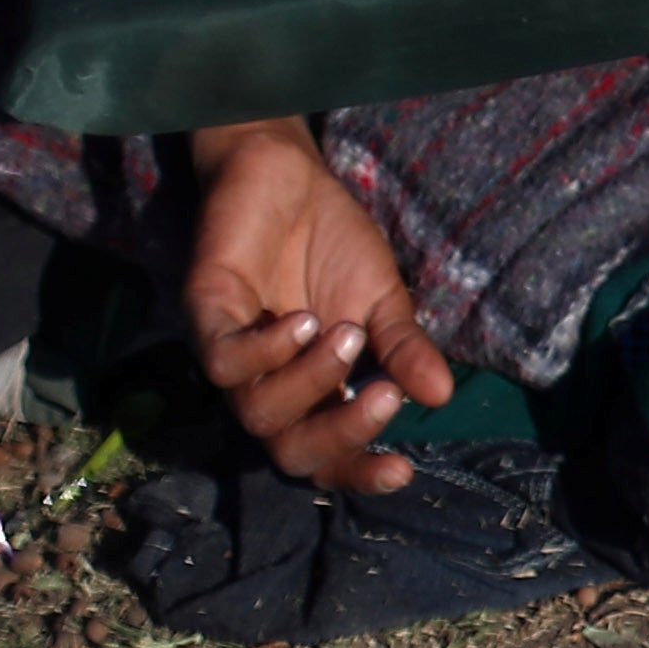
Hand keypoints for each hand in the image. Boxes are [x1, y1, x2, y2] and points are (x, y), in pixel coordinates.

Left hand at [183, 118, 448, 490]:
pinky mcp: (206, 316)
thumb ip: (403, 349)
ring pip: (257, 413)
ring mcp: (234, 354)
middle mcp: (269, 384)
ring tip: (347, 334)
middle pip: (290, 451)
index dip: (359, 472)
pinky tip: (303, 320)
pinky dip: (266, 352)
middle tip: (384, 395)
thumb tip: (442, 394)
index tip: (403, 468)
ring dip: (310, 383)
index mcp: (313, 390)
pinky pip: (223, 363)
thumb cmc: (332, 242)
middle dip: (340, 435)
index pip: (328, 454)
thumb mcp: (382, 300)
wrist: (286, 175)